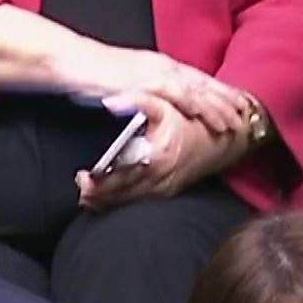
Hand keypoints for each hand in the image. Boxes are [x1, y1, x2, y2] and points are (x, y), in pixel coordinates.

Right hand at [52, 40, 251, 136]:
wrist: (69, 60)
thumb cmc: (90, 73)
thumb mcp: (123, 83)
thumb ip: (140, 92)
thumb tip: (149, 107)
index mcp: (159, 65)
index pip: (196, 79)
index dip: (219, 93)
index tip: (237, 104)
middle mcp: (162, 65)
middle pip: (204, 83)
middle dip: (228, 99)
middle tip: (249, 114)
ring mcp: (155, 71)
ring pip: (197, 90)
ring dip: (219, 106)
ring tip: (235, 122)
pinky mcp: (144, 81)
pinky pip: (176, 95)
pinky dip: (195, 105)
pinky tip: (208, 116)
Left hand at [74, 92, 252, 211]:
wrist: (224, 138)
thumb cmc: (191, 119)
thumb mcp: (166, 103)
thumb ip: (137, 100)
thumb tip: (109, 101)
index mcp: (157, 158)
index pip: (118, 176)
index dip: (97, 181)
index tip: (80, 176)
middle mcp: (160, 179)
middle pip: (119, 195)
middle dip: (96, 195)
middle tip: (78, 188)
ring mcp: (164, 189)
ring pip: (128, 202)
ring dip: (105, 201)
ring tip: (86, 196)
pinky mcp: (167, 194)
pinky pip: (139, 202)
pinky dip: (120, 201)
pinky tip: (106, 199)